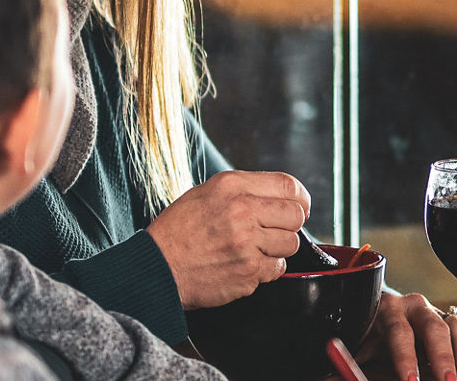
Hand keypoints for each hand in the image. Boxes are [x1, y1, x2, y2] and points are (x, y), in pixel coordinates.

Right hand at [144, 171, 309, 308]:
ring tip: (252, 250)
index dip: (300, 199)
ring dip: (277, 249)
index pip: (289, 186)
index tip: (299, 208)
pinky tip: (244, 265)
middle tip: (271, 232)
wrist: (156, 268)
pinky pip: (277, 269)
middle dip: (289, 225)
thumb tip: (281, 197)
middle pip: (296, 216)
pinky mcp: (249, 271)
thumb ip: (243, 191)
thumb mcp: (205, 194)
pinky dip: (266, 270)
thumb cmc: (178, 232)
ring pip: (290, 244)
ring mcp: (248, 243)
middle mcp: (243, 210)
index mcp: (232, 186)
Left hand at [356, 294, 456, 380]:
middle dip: (444, 358)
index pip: (400, 332)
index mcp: (390, 310)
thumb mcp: (362, 349)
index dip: (406, 358)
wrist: (378, 319)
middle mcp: (418, 308)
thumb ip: (363, 366)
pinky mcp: (454, 324)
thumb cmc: (370, 338)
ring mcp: (439, 313)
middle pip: (436, 328)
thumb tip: (359, 378)